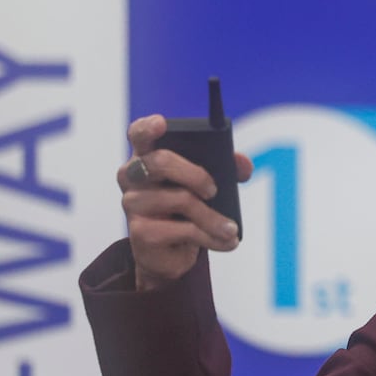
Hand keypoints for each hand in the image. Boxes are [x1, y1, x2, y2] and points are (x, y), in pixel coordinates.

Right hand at [117, 115, 253, 291]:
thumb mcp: (207, 183)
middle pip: (160, 162)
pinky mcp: (139, 233)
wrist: (171, 252)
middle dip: (195, 174)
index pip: (139, 134)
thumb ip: (227, 167)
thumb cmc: (187, 208)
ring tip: (231, 228)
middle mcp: (132, 177)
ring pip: (180, 200)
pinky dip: (212, 237)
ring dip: (213, 217)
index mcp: (147, 156)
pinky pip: (183, 230)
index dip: (148, 127)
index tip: (162, 123)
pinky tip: (226, 242)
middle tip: (213, 190)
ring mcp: (132, 204)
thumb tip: (243, 166)